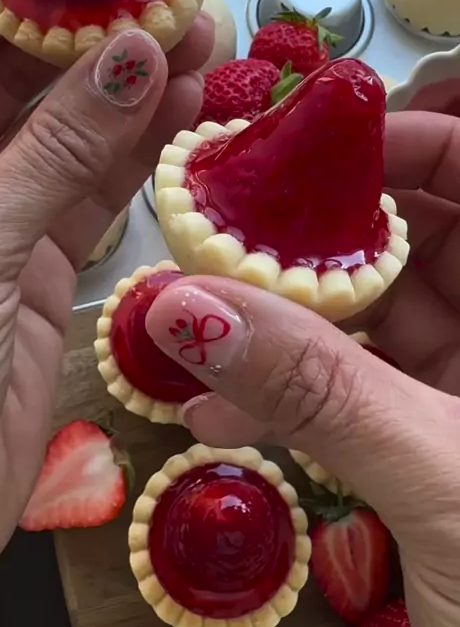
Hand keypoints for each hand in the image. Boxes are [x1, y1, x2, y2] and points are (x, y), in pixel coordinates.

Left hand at [0, 0, 213, 567]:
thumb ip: (56, 150)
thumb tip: (131, 53)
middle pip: (19, 77)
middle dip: (94, 31)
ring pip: (70, 134)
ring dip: (132, 87)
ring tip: (199, 39)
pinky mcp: (41, 269)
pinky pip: (95, 195)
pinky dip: (140, 155)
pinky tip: (183, 109)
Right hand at [145, 110, 459, 626]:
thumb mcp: (442, 478)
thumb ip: (319, 390)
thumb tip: (191, 308)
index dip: (406, 148)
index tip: (306, 156)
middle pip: (416, 244)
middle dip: (314, 242)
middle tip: (225, 236)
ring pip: (375, 324)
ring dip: (286, 328)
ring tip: (201, 322)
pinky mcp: (434, 441)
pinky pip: (360, 393)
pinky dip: (296, 397)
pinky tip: (225, 411)